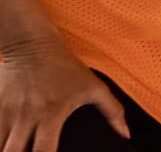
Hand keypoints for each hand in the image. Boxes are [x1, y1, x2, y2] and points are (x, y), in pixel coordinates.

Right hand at [0, 38, 128, 151]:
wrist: (32, 44)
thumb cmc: (65, 66)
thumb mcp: (94, 87)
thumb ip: (112, 111)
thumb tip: (126, 134)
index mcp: (51, 114)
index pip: (43, 151)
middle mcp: (26, 117)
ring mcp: (7, 113)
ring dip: (7, 150)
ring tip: (18, 151)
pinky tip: (6, 142)